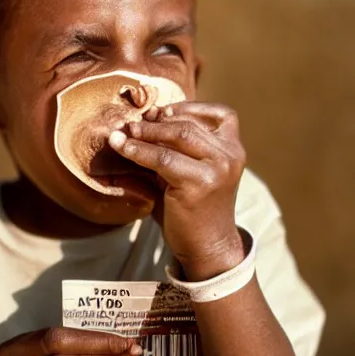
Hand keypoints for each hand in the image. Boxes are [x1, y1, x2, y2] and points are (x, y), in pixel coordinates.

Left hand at [109, 101, 246, 280]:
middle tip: (130, 125)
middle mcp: (230, 154)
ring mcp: (219, 168)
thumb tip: (123, 134)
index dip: (182, 108)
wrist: (208, 247)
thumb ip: (164, 152)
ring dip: (145, 133)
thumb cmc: (193, 209)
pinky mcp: (201, 182)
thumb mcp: (183, 174)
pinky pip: (163, 158)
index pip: (215, 113)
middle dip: (155, 122)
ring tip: (122, 134)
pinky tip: (122, 148)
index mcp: (232, 148)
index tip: (154, 113)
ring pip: (176, 136)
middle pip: (188, 124)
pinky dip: (139, 150)